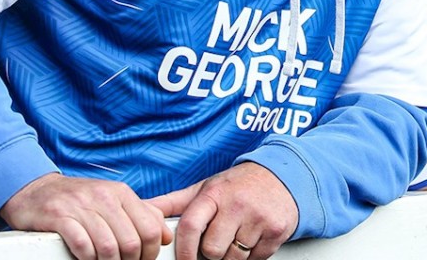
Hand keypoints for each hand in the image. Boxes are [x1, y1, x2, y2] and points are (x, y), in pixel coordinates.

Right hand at [0, 173, 172, 259]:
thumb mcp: (113, 199)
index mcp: (121, 193)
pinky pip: (83, 246)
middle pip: (131, 241)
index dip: (151, 252)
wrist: (36, 189)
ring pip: (109, 247)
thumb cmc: (80, 199)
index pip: (150, 227)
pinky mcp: (59, 217)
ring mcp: (81, 207)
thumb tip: (165, 236)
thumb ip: (142, 213)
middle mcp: (104, 197)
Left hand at [149, 162, 298, 259]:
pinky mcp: (276, 230)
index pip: (191, 227)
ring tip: (236, 235)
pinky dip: (252, 255)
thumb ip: (173, 202)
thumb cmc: (238, 185)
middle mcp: (238, 204)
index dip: (184, 250)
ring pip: (234, 258)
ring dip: (232, 255)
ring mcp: (259, 218)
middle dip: (212, 251)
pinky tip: (252, 237)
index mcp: (215, 193)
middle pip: (212, 250)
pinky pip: (256, 259)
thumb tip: (143, 210)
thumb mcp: (206, 188)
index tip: (185, 259)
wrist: (282, 175)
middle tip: (219, 238)